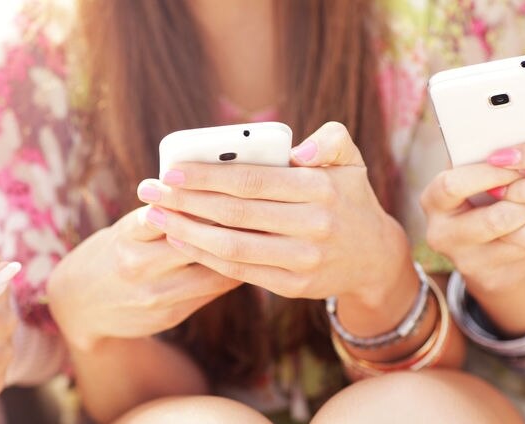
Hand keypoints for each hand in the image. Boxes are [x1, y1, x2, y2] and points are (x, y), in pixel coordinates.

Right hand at [46, 206, 240, 350]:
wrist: (79, 306)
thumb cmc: (112, 253)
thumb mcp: (125, 230)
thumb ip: (161, 214)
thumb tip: (215, 193)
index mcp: (126, 235)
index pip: (166, 209)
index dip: (200, 198)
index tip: (227, 185)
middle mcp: (138, 265)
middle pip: (197, 239)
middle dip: (228, 223)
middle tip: (257, 206)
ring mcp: (155, 293)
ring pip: (213, 268)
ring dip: (239, 251)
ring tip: (259, 233)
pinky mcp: (170, 314)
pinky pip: (213, 291)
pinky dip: (231, 272)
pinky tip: (246, 259)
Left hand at [136, 122, 409, 304]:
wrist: (373, 257)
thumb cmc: (349, 198)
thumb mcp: (351, 159)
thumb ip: (330, 138)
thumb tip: (297, 150)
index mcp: (320, 189)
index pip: (252, 181)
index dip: (208, 176)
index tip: (172, 170)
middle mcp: (313, 226)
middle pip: (235, 214)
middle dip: (186, 202)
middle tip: (151, 192)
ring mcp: (303, 260)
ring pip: (232, 247)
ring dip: (188, 232)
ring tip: (157, 217)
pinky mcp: (293, 286)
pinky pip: (240, 272)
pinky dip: (206, 256)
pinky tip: (181, 240)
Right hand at [420, 161, 524, 334]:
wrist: (480, 245)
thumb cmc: (480, 193)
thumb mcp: (473, 175)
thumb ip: (487, 156)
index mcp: (433, 200)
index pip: (453, 184)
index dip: (490, 172)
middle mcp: (441, 233)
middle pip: (492, 218)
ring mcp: (466, 259)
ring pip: (519, 237)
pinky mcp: (492, 276)